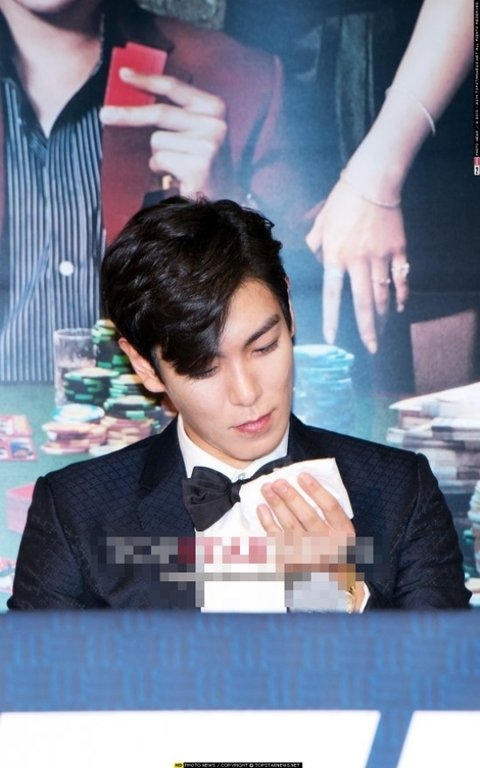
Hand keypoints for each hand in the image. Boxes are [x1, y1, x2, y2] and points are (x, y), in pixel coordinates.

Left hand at [99, 68, 227, 195]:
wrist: (216, 198)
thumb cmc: (198, 162)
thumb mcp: (192, 130)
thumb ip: (172, 111)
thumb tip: (132, 95)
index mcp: (215, 108)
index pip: (174, 87)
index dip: (146, 79)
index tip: (123, 74)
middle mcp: (215, 124)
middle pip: (160, 113)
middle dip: (130, 115)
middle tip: (105, 115)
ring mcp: (208, 146)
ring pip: (157, 140)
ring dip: (157, 154)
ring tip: (174, 166)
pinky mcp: (198, 168)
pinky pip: (158, 160)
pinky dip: (159, 170)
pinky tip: (175, 177)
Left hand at [257, 472, 356, 586]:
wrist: (332, 586)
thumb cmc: (335, 551)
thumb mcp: (342, 534)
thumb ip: (330, 514)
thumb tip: (304, 484)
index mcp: (343, 533)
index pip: (330, 507)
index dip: (316, 490)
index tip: (302, 475)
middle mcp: (327, 543)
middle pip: (308, 515)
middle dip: (291, 497)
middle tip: (278, 481)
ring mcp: (309, 553)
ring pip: (290, 525)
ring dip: (277, 505)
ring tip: (266, 488)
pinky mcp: (292, 560)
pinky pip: (277, 539)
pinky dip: (268, 523)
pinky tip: (261, 509)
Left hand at [306, 179, 408, 353]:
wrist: (372, 181)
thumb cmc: (342, 201)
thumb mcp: (320, 223)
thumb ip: (315, 244)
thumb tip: (317, 259)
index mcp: (336, 257)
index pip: (333, 295)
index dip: (332, 319)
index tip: (333, 338)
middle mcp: (358, 261)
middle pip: (364, 303)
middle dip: (368, 329)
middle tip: (372, 348)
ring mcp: (381, 256)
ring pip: (383, 294)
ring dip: (383, 315)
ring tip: (381, 331)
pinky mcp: (398, 249)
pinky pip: (401, 278)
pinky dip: (401, 294)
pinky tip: (399, 307)